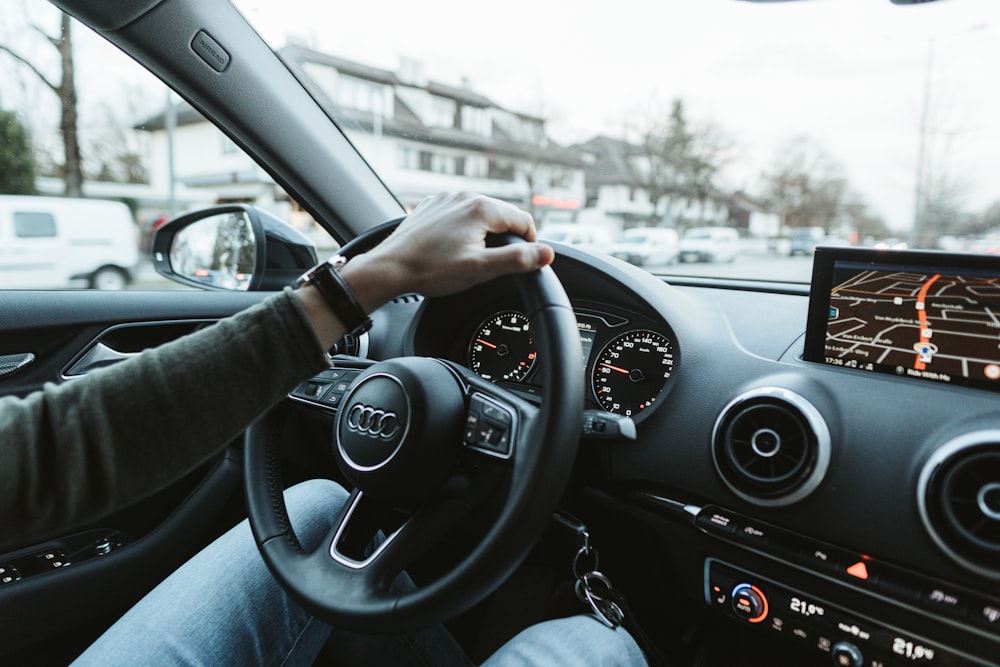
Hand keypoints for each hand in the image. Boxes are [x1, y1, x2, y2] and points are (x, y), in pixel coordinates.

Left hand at [343, 192, 554, 310]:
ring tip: (474, 258)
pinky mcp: (432, 207)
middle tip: (498, 265)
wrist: (389, 268)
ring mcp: (446, 199)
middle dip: (507, 239)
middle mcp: (464, 196)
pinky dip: (465, 229)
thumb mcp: (480, 269)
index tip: (527, 262)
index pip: (523, 221)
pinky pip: (459, 215)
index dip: (531, 244)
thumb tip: (547, 254)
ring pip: (481, 214)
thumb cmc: (431, 270)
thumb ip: (517, 260)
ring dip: (486, 234)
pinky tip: (454, 249)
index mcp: (481, 208)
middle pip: (503, 215)